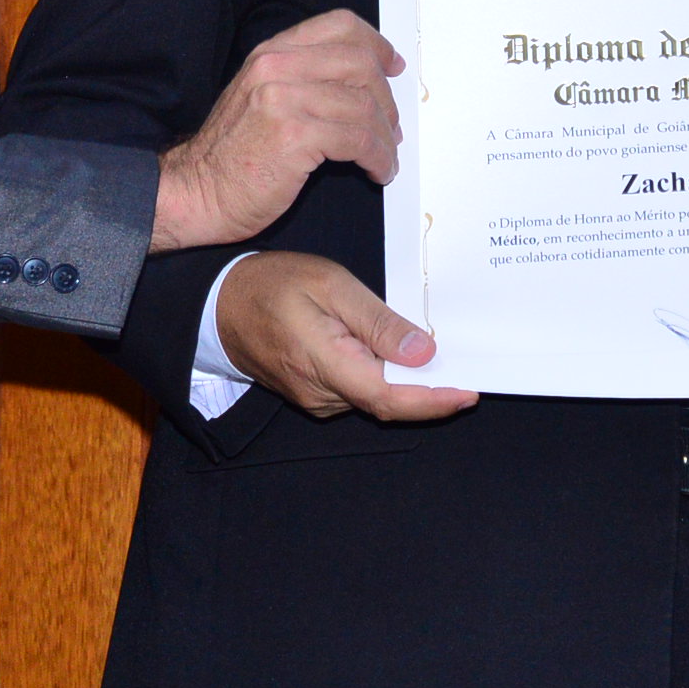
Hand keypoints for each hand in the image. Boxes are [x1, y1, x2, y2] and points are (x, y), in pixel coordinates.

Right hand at [151, 11, 400, 252]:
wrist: (195, 192)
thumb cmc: (232, 155)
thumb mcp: (262, 98)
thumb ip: (302, 80)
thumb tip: (362, 85)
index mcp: (272, 53)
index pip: (339, 26)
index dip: (376, 44)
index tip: (393, 66)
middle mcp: (276, 67)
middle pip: (359, 63)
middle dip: (386, 97)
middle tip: (391, 126)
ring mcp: (284, 98)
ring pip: (364, 105)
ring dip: (385, 136)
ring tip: (386, 156)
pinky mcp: (294, 135)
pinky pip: (358, 139)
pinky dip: (378, 157)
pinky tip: (377, 171)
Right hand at [214, 252, 478, 421]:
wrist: (220, 305)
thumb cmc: (273, 285)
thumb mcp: (332, 286)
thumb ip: (378, 322)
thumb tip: (422, 353)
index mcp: (326, 366)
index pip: (390, 400)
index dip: (434, 401)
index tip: (469, 393)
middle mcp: (322, 395)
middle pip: (389, 401)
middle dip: (429, 388)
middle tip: (467, 364)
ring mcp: (316, 399)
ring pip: (375, 397)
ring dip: (406, 381)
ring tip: (437, 353)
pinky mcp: (315, 394)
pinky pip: (359, 390)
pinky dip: (384, 376)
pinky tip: (397, 354)